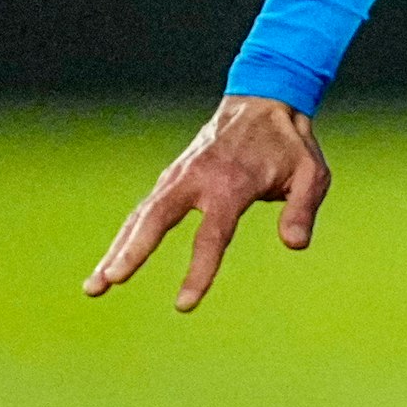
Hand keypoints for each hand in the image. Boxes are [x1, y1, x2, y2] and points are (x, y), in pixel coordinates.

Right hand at [85, 94, 330, 312]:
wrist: (262, 102)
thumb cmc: (289, 144)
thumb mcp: (312, 173)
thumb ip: (302, 209)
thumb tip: (295, 245)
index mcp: (233, 184)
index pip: (211, 235)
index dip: (199, 271)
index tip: (184, 305)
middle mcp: (197, 179)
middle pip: (155, 219)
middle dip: (131, 252)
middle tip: (107, 284)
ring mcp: (179, 176)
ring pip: (141, 216)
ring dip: (116, 250)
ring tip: (94, 287)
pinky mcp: (171, 178)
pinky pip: (144, 210)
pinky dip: (126, 236)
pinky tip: (111, 262)